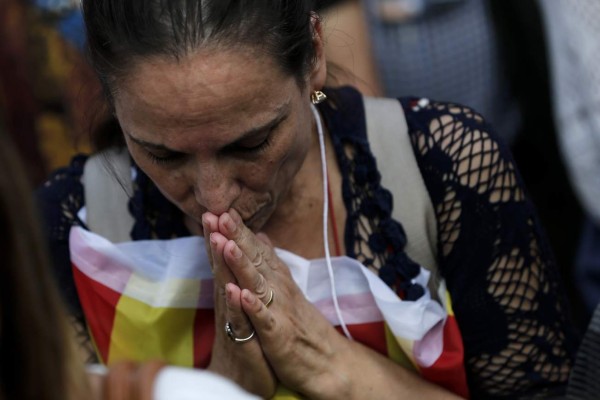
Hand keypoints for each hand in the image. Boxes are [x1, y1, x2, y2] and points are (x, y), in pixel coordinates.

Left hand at [213, 209, 351, 398]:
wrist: (328, 361)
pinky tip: (241, 293)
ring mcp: (279, 310)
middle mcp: (279, 289)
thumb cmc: (301, 324)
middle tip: (220, 213)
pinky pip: (263, 318)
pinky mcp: (278, 334)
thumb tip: (260, 234)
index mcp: (277, 278)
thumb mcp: (286, 288)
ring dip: (241, 263)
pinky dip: (252, 306)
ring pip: (258, 283)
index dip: (239, 229)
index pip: (256, 249)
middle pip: (255, 258)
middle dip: (237, 236)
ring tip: (226, 244)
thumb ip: (271, 261)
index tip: (222, 207)